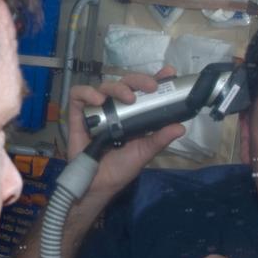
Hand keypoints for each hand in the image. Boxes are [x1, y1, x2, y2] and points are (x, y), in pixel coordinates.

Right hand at [67, 67, 186, 199]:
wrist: (98, 184)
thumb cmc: (121, 168)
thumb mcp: (144, 152)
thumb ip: (159, 139)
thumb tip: (181, 127)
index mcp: (133, 113)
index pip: (143, 90)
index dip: (155, 78)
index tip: (168, 73)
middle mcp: (115, 107)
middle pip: (125, 83)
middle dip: (139, 80)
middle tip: (151, 87)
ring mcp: (96, 109)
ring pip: (104, 86)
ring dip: (118, 87)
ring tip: (128, 98)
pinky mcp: (77, 114)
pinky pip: (78, 95)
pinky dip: (87, 92)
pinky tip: (98, 100)